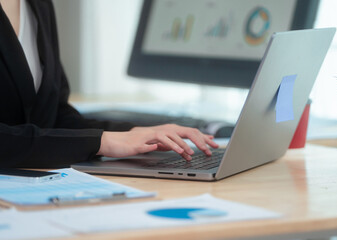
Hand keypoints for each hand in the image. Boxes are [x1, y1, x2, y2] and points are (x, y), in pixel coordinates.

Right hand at [97, 124, 218, 159]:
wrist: (115, 143)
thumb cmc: (136, 144)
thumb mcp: (158, 146)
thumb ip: (170, 146)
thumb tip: (185, 151)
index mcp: (167, 131)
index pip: (188, 132)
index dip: (202, 137)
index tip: (214, 143)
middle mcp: (162, 129)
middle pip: (185, 131)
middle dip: (199, 140)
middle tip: (210, 149)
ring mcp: (153, 133)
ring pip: (173, 135)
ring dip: (184, 144)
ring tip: (192, 153)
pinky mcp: (143, 139)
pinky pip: (159, 142)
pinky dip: (168, 145)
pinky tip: (176, 151)